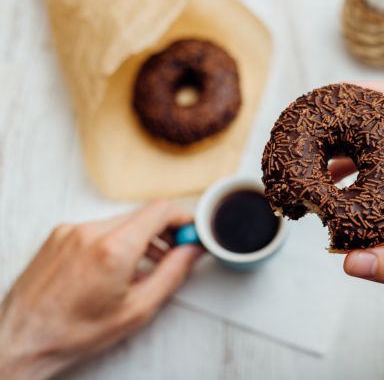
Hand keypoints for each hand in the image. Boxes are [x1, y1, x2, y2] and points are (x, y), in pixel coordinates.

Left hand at [0, 201, 202, 379]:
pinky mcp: (59, 235)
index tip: (192, 233)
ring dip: (140, 237)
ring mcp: (71, 231)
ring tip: (146, 266)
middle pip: (142, 215)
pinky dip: (116, 240)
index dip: (184, 219)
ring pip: (121, 221)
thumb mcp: (137, 309)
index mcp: (113, 249)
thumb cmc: (73, 332)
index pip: (160, 211)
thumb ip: (172, 274)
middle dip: (164, 231)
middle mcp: (90, 232)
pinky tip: (116, 267)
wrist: (23, 339)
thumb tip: (190, 251)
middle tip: (176, 251)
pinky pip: (99, 228)